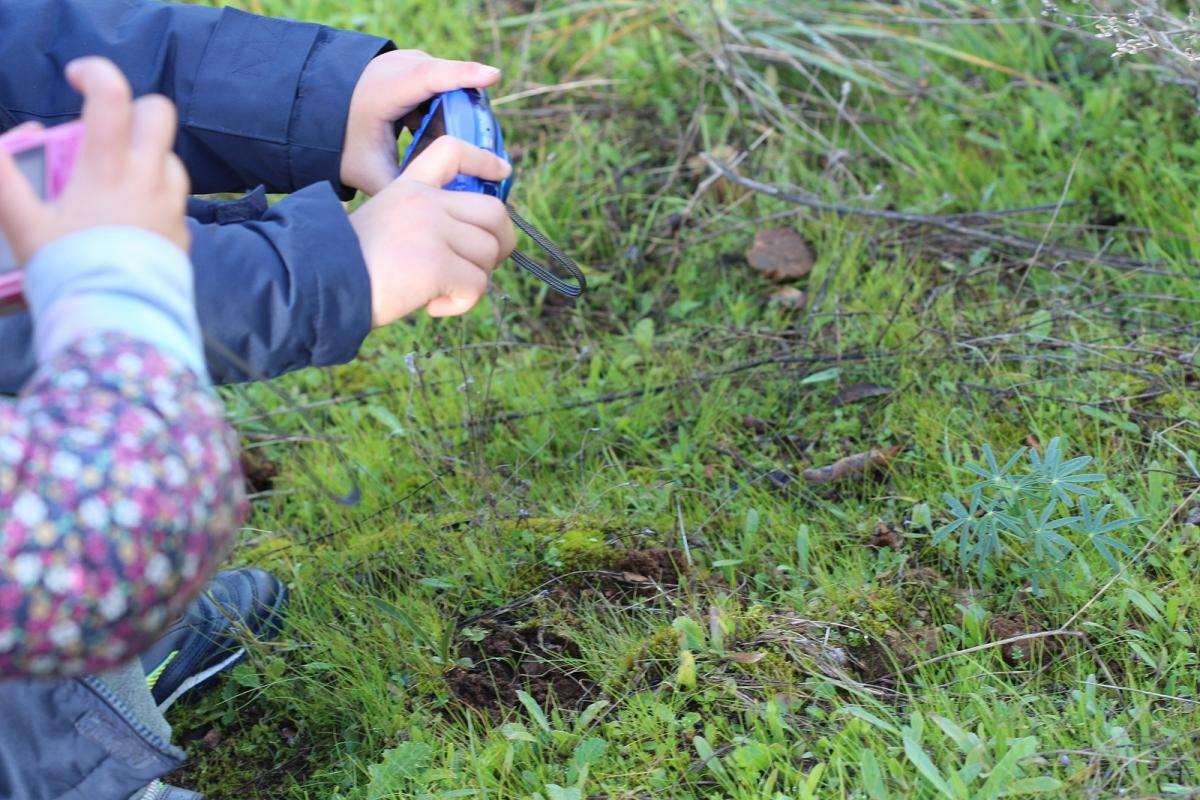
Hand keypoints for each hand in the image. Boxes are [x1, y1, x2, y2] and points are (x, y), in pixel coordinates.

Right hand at [0, 58, 188, 261]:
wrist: (117, 319)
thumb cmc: (67, 270)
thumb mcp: (23, 223)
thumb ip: (3, 178)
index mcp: (107, 168)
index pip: (113, 95)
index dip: (95, 73)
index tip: (77, 79)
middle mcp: (147, 179)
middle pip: (159, 113)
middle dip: (134, 109)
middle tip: (105, 128)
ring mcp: (170, 205)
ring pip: (171, 156)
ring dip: (146, 155)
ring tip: (114, 178)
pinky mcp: (182, 232)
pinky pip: (176, 199)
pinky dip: (155, 194)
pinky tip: (130, 216)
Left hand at [340, 50, 501, 195]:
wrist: (316, 114)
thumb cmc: (343, 143)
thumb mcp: (370, 173)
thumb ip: (404, 188)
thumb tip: (442, 204)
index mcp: (384, 91)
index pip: (431, 77)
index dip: (464, 76)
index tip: (494, 75)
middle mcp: (395, 67)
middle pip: (448, 85)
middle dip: (465, 117)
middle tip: (476, 150)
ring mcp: (404, 61)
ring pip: (446, 85)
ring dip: (452, 116)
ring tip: (437, 146)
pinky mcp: (411, 64)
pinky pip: (440, 84)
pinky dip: (443, 109)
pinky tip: (431, 135)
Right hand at [350, 136, 515, 324]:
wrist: (315, 284)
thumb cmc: (348, 266)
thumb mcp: (386, 224)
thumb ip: (427, 222)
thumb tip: (475, 244)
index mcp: (409, 187)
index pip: (451, 151)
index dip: (484, 161)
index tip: (504, 172)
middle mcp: (424, 202)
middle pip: (493, 212)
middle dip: (500, 243)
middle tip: (478, 268)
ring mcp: (431, 230)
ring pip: (489, 253)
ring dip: (475, 280)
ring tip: (442, 291)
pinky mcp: (436, 263)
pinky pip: (476, 286)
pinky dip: (462, 304)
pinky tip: (433, 306)